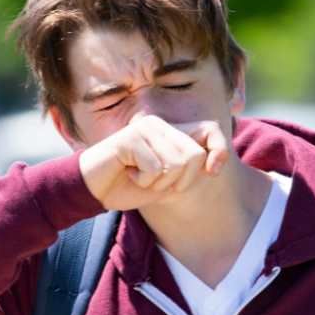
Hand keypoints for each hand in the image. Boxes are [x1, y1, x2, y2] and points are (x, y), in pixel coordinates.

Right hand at [78, 115, 230, 211]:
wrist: (94, 189)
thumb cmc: (130, 186)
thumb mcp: (167, 182)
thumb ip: (188, 171)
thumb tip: (214, 165)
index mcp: (172, 132)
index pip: (211, 131)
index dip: (220, 151)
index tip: (214, 171)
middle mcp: (160, 125)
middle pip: (195, 156)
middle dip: (180, 181)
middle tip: (157, 183)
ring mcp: (145, 128)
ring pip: (176, 164)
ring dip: (159, 183)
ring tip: (140, 177)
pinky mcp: (130, 137)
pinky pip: (155, 168)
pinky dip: (143, 181)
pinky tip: (128, 173)